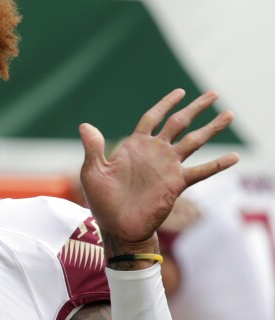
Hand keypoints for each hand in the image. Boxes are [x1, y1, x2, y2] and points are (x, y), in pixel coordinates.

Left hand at [78, 89, 237, 254]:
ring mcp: (168, 167)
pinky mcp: (177, 183)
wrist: (118, 227)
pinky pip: (201, 171)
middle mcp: (155, 152)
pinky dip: (217, 164)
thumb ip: (93, 148)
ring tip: (229, 113)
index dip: (165, 104)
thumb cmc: (103, 201)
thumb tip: (84, 125)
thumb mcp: (93, 172)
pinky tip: (234, 157)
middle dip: (195, 108)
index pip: (153, 118)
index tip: (180, 92)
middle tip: (213, 94)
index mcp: (134, 146)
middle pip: (179, 123)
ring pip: (195, 141)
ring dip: (212, 128)